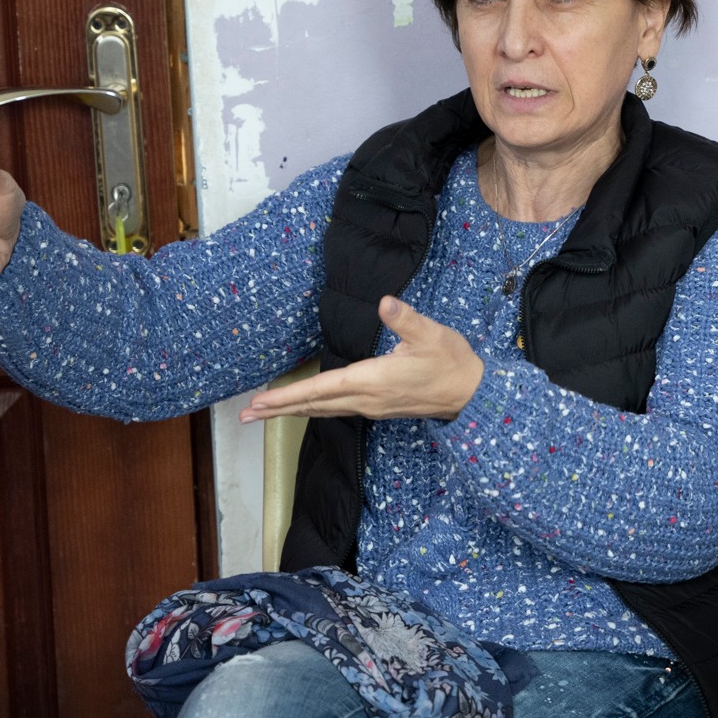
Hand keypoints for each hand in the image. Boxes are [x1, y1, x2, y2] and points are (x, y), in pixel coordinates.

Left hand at [241, 297, 485, 423]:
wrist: (472, 395)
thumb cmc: (451, 362)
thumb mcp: (431, 334)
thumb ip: (405, 319)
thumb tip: (385, 302)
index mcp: (373, 380)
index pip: (321, 389)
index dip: (288, 395)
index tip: (260, 402)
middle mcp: (366, 399)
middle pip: (313, 405)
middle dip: (278, 409)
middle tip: (246, 415)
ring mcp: (371, 406)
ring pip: (323, 410)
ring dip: (293, 409)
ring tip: (266, 411)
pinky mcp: (378, 408)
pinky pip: (337, 410)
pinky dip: (314, 408)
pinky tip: (306, 406)